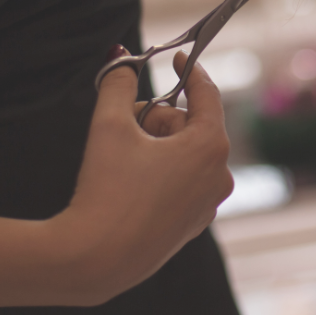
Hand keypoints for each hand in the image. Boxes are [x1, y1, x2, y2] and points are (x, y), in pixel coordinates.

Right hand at [54, 49, 232, 302]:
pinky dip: (161, 173)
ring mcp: (208, 204)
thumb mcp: (109, 125)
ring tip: (123, 159)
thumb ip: (118, 84)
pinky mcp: (192, 225)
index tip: (178, 56)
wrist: (96, 258)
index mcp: (210, 147)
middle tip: (125, 124)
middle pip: (190, 125)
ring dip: (157, 146)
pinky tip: (132, 185)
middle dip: (158, 118)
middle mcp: (219, 175)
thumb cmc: (107, 190)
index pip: (207, 94)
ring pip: (185, 154)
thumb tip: (119, 57)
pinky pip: (182, 182)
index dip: (190, 70)